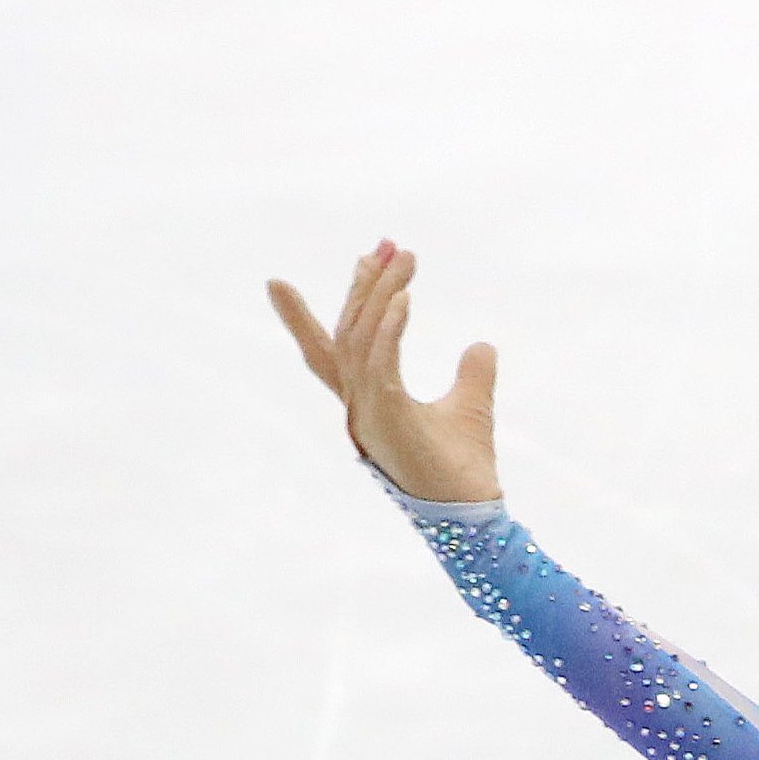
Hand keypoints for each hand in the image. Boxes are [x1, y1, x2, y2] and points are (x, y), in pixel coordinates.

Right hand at [266, 241, 501, 503]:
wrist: (473, 514)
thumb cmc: (465, 469)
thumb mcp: (470, 408)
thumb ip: (472, 376)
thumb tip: (481, 345)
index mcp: (367, 403)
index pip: (328, 351)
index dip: (301, 318)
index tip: (277, 281)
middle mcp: (359, 405)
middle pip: (346, 333)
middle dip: (362, 287)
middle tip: (383, 245)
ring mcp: (369, 412)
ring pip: (360, 340)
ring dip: (381, 295)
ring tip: (403, 259)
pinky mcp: (389, 418)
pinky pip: (381, 363)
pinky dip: (390, 328)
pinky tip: (405, 299)